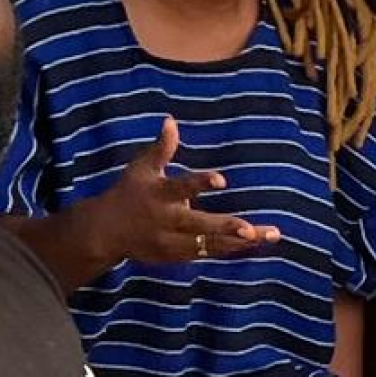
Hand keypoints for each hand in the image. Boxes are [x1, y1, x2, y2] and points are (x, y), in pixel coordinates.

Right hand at [95, 121, 280, 269]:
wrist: (106, 232)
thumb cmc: (128, 192)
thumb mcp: (142, 168)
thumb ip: (162, 148)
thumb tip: (171, 120)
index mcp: (159, 195)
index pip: (181, 187)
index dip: (201, 184)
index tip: (222, 179)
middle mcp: (167, 221)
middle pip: (199, 225)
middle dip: (226, 227)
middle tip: (251, 229)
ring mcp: (172, 242)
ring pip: (209, 244)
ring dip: (239, 242)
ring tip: (269, 235)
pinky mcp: (177, 255)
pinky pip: (209, 253)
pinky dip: (231, 249)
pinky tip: (256, 243)